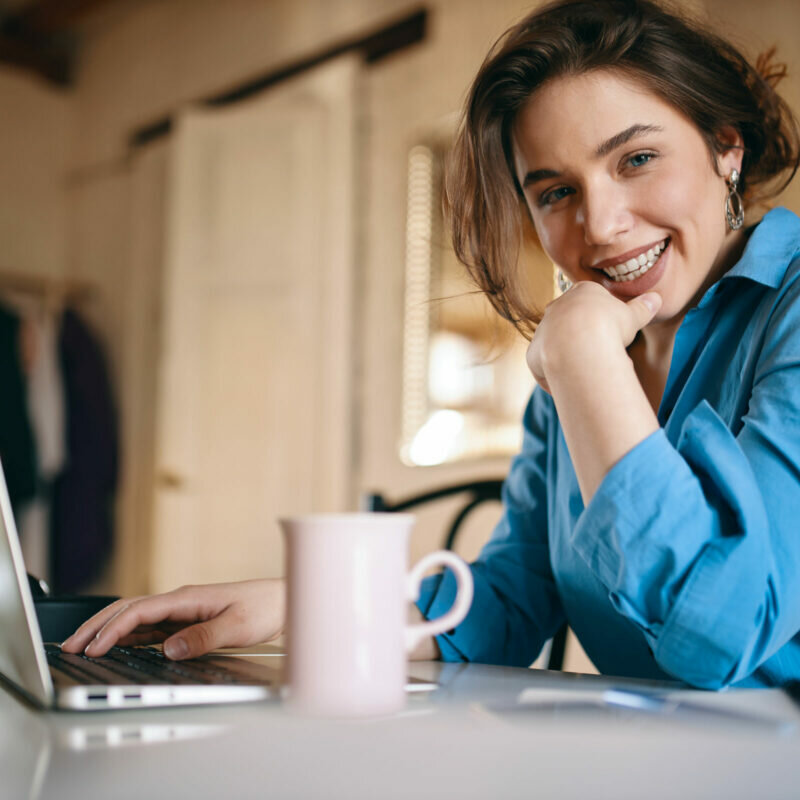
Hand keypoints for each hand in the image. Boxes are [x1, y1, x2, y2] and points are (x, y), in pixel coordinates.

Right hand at [60, 579, 284, 659]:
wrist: (284, 600)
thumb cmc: (265, 607)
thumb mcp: (237, 626)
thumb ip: (204, 637)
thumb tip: (169, 648)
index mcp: (187, 598)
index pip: (139, 611)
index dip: (112, 629)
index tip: (94, 648)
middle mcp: (180, 601)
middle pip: (128, 610)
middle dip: (97, 626)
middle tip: (70, 646)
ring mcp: (182, 611)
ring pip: (135, 619)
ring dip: (108, 631)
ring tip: (84, 647)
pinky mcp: (188, 620)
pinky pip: (150, 628)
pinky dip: (128, 636)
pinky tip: (117, 647)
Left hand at [526, 281, 660, 391]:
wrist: (579, 344)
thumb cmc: (609, 326)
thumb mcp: (633, 316)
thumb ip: (642, 307)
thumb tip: (656, 299)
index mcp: (581, 293)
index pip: (591, 303)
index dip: (604, 319)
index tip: (614, 333)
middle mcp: (557, 308)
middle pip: (571, 323)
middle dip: (585, 338)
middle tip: (603, 354)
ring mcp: (542, 330)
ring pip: (557, 346)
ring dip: (571, 359)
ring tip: (590, 374)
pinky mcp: (534, 354)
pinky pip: (545, 368)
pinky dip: (558, 378)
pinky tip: (573, 388)